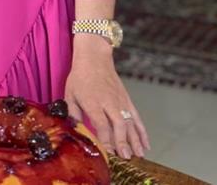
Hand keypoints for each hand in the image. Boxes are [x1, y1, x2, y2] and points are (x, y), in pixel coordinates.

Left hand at [64, 37, 149, 159]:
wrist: (94, 57)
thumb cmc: (80, 77)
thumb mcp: (70, 94)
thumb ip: (73, 114)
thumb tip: (75, 132)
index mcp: (93, 102)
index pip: (101, 124)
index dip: (106, 140)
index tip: (109, 154)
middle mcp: (108, 102)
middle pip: (119, 124)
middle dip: (123, 142)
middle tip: (126, 158)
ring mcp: (120, 100)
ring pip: (130, 122)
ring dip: (135, 140)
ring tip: (139, 155)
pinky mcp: (127, 99)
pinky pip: (136, 116)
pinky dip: (142, 131)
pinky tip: (146, 144)